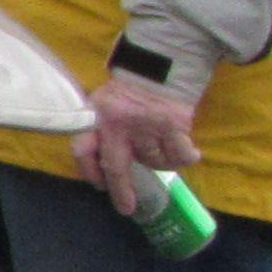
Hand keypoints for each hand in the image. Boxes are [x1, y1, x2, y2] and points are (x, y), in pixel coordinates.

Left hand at [74, 71, 202, 208]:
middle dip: (121, 190)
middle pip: (116, 167)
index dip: (89, 170)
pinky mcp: (173, 126)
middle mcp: (118, 124)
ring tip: (162, 142)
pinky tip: (189, 151)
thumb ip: (99, 130)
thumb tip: (100, 168)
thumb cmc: (129, 90)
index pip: (82, 149)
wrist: (160, 64)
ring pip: (152, 161)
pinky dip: (185, 157)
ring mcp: (146, 126)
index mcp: (96, 117)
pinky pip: (178, 156)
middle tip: (126, 207)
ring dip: (159, 159)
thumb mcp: (103, 104)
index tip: (98, 185)